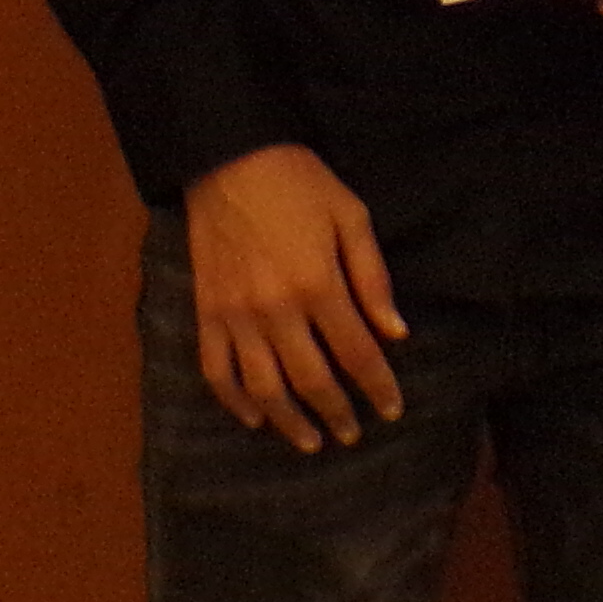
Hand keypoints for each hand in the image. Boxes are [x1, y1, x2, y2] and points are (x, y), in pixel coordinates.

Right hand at [184, 143, 406, 451]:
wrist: (230, 160)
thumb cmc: (302, 185)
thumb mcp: (353, 218)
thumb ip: (373, 279)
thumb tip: (396, 333)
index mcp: (319, 286)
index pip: (357, 354)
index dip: (378, 387)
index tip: (391, 410)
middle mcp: (276, 310)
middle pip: (312, 380)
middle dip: (337, 413)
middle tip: (354, 433)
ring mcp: (235, 315)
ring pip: (262, 388)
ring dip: (289, 421)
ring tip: (311, 441)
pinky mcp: (206, 313)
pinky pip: (216, 370)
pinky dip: (234, 401)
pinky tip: (255, 418)